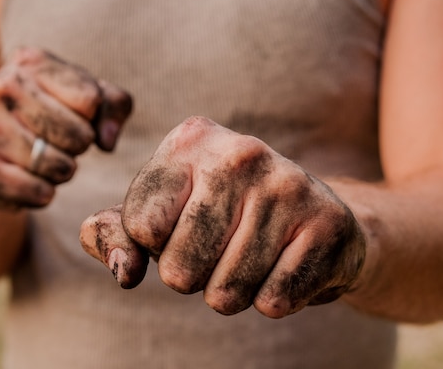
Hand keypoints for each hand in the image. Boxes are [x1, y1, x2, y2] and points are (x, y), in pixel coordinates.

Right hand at [0, 47, 131, 209]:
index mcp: (31, 61)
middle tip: (59, 142)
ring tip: (43, 158)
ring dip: (63, 171)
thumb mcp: (86, 99)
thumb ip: (114, 105)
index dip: (93, 117)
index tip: (74, 116)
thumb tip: (107, 140)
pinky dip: (44, 193)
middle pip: (79, 135)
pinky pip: (40, 192)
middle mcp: (3, 87)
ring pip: (62, 167)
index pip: (91, 99)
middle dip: (79, 146)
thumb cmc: (49, 120)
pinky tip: (28, 179)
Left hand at [81, 116, 364, 317]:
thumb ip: (115, 235)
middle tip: (219, 250)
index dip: (155, 246)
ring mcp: (288, 185)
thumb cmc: (222, 218)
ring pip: (226, 293)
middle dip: (192, 277)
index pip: (141, 227)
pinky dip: (272, 299)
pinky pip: (273, 301)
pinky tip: (283, 266)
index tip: (180, 228)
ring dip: (232, 292)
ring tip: (251, 258)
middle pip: (179, 268)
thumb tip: (123, 271)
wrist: (313, 219)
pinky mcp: (327, 223)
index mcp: (191, 140)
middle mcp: (240, 152)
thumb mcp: (160, 214)